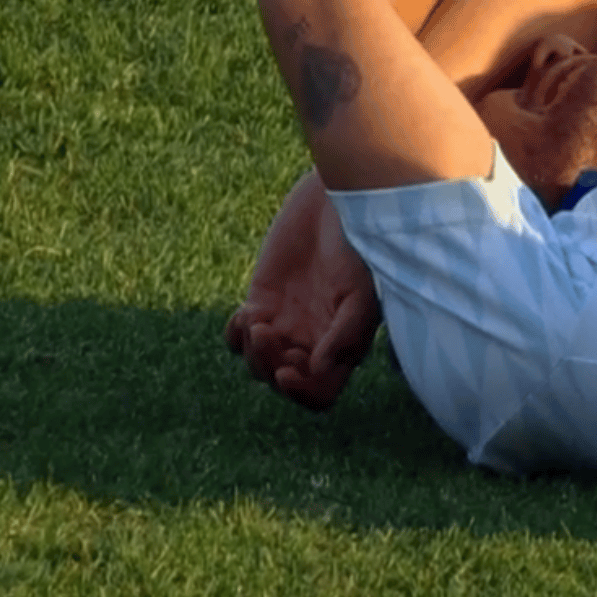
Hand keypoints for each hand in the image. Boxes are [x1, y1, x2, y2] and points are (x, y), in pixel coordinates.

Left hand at [225, 170, 381, 409]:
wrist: (335, 202)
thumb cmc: (360, 246)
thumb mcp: (362, 291)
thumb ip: (346, 334)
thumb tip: (320, 369)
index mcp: (342, 347)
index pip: (320, 394)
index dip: (301, 394)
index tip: (286, 373)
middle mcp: (313, 342)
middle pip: (284, 382)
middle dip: (270, 367)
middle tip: (267, 334)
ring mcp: (285, 323)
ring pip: (258, 365)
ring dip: (252, 354)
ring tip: (257, 323)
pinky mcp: (261, 301)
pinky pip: (237, 337)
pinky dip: (234, 335)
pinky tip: (245, 315)